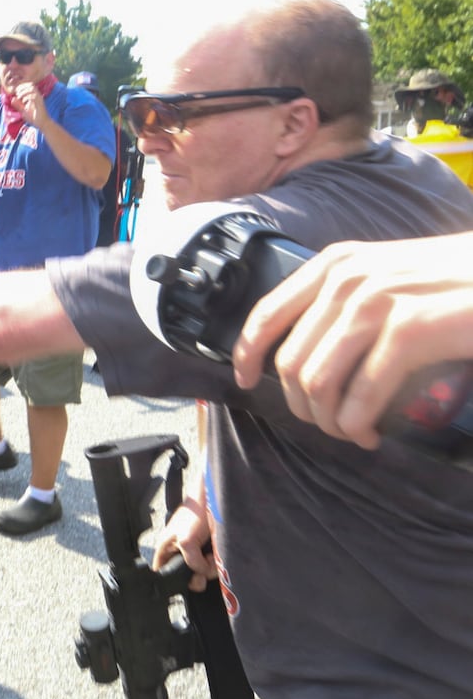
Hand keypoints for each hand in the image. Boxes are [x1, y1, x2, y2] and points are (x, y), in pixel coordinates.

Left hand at [14, 82, 50, 127]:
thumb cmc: (34, 118)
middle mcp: (38, 96)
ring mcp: (40, 99)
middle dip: (23, 87)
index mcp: (35, 96)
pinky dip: (27, 97)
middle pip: (31, 85)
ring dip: (24, 92)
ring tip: (19, 97)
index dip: (22, 86)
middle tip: (17, 93)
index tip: (16, 91)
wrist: (42, 124)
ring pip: (33, 89)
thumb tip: (13, 99)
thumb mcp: (23, 111)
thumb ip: (18, 105)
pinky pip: (34, 96)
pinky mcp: (40, 104)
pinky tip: (24, 102)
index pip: (30, 86)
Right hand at [151, 498, 215, 592]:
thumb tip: (202, 572)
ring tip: (211, 553)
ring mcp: (194, 556)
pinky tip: (216, 554)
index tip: (188, 575)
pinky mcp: (208, 556)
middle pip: (186, 578)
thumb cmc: (193, 514)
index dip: (173, 579)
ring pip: (201, 575)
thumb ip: (191, 561)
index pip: (164, 574)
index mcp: (165, 551)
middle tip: (203, 561)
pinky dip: (216, 565)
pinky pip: (212, 568)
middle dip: (197, 573)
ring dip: (209, 568)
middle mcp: (179, 555)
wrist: (213, 504)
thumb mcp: (186, 540)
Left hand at [232, 234, 472, 448]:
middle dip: (303, 405)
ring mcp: (376, 302)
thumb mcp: (390, 277)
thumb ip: (346, 303)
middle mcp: (347, 278)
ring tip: (353, 433)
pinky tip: (372, 435)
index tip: (246, 383)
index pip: (268, 313)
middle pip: (291, 361)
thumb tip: (305, 355)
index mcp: (336, 264)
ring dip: (330, 420)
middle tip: (330, 424)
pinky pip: (361, 395)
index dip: (247, 354)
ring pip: (318, 382)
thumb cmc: (458, 284)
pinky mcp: (409, 331)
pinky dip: (359, 425)